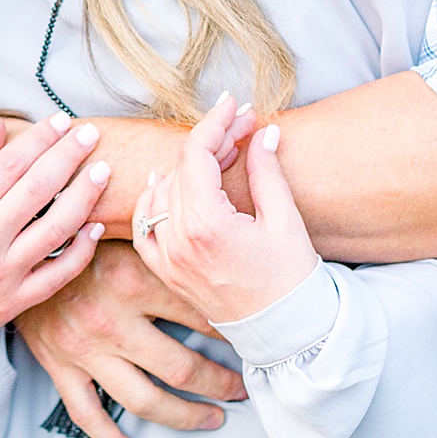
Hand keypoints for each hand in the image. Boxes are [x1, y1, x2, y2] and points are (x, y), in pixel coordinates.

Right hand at [0, 111, 109, 337]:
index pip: (9, 165)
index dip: (40, 139)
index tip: (61, 121)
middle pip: (37, 190)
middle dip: (69, 156)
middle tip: (91, 134)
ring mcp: (1, 276)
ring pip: (56, 229)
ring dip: (85, 196)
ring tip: (102, 171)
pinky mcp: (15, 302)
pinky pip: (59, 274)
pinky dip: (82, 250)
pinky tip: (96, 226)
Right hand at [13, 241, 248, 437]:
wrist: (19, 247)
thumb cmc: (77, 235)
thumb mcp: (126, 231)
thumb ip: (165, 250)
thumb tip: (216, 265)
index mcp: (132, 278)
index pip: (197, 317)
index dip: (230, 332)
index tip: (247, 339)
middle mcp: (110, 319)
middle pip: (180, 368)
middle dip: (219, 383)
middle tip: (239, 389)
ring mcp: (85, 349)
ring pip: (145, 399)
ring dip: (186, 415)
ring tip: (212, 417)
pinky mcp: (60, 367)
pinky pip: (90, 415)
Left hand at [133, 93, 317, 324]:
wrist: (287, 333)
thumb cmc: (292, 280)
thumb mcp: (285, 221)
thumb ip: (266, 171)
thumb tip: (261, 131)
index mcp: (207, 225)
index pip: (196, 155)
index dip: (215, 122)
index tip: (233, 104)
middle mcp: (178, 242)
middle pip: (180, 170)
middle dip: (210, 142)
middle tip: (242, 128)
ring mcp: (168, 260)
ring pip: (159, 194)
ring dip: (184, 168)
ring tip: (217, 155)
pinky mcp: (167, 273)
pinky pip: (144, 229)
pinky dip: (152, 203)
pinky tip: (164, 185)